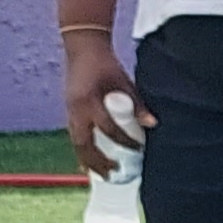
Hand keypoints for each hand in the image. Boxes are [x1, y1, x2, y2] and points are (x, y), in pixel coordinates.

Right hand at [63, 40, 145, 178]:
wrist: (82, 46)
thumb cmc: (105, 64)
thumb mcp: (123, 81)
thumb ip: (137, 103)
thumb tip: (154, 124)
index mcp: (88, 99)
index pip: (108, 127)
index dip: (124, 141)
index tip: (139, 149)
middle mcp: (75, 108)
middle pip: (84, 144)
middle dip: (98, 162)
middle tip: (115, 175)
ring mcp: (69, 110)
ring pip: (76, 143)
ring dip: (88, 161)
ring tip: (102, 176)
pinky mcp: (69, 111)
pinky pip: (74, 136)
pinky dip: (83, 150)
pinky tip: (90, 164)